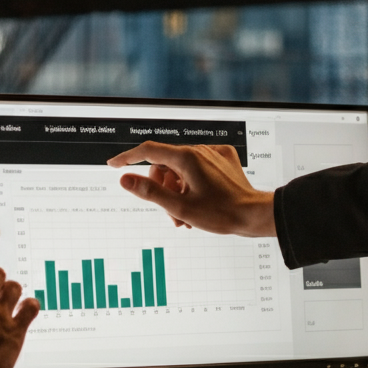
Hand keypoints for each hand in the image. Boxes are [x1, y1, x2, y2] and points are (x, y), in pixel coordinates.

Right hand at [107, 142, 275, 236]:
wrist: (253, 214)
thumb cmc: (221, 213)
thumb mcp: (180, 207)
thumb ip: (150, 192)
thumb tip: (125, 179)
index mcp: (186, 158)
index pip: (148, 151)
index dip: (127, 158)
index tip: (114, 164)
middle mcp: (199, 151)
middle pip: (165, 165)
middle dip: (162, 188)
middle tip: (169, 213)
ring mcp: (212, 154)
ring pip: (181, 169)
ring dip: (177, 191)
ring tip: (185, 216)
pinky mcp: (223, 160)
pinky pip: (198, 168)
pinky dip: (192, 184)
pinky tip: (199, 201)